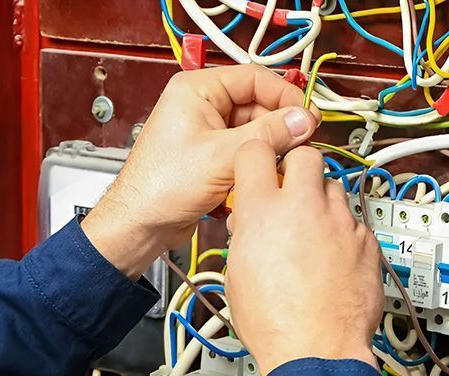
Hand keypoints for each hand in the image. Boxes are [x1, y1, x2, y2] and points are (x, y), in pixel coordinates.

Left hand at [82, 65, 319, 278]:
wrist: (140, 224)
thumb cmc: (160, 186)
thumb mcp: (223, 156)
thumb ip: (268, 135)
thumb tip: (303, 120)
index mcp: (197, 89)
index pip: (254, 78)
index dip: (285, 96)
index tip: (308, 116)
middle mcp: (201, 105)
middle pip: (257, 105)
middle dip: (279, 126)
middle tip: (302, 144)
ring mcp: (207, 131)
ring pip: (254, 131)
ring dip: (269, 148)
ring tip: (280, 165)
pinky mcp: (211, 155)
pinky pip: (245, 151)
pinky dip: (256, 163)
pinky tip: (261, 177)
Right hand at [225, 142, 383, 375]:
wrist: (316, 351)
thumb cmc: (274, 322)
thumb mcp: (237, 272)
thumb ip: (246, 234)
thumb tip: (251, 224)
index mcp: (262, 212)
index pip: (256, 151)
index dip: (256, 158)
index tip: (258, 169)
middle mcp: (304, 208)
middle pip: (306, 156)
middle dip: (298, 169)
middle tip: (291, 192)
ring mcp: (340, 222)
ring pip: (334, 187)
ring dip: (322, 202)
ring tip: (313, 231)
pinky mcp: (366, 241)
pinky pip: (354, 221)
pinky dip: (343, 232)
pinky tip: (333, 256)